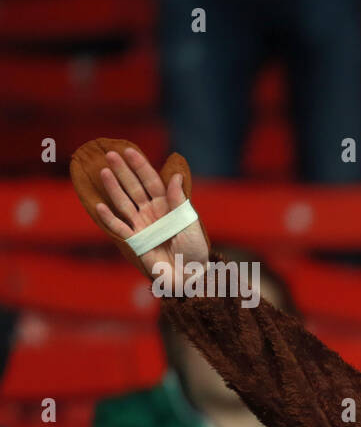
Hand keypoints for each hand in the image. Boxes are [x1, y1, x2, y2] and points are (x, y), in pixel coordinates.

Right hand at [94, 147, 209, 282]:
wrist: (190, 275)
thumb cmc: (194, 250)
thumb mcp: (189, 222)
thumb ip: (179, 200)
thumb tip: (175, 176)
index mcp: (166, 205)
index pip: (151, 182)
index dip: (140, 166)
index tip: (129, 151)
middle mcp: (151, 212)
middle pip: (134, 188)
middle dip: (123, 171)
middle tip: (110, 154)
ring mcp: (141, 225)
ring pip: (123, 203)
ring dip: (113, 188)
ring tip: (104, 172)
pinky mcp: (135, 241)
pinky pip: (119, 228)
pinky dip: (109, 218)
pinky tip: (100, 206)